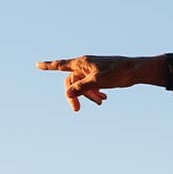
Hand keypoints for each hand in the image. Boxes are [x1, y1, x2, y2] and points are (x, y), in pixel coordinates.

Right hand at [35, 55, 166, 111]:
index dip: (49, 66)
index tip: (37, 65)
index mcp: (82, 63)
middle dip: (74, 95)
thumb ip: (82, 87)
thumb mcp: (98, 81)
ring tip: (101, 102)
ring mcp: (92, 70)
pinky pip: (92, 85)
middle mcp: (85, 65)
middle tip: (76, 110)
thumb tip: (67, 93)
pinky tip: (104, 99)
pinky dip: (95, 93)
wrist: (135, 70)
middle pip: (72, 81)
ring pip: (83, 85)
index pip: (61, 65)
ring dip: (88, 95)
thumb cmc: (117, 72)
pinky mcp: (100, 75)